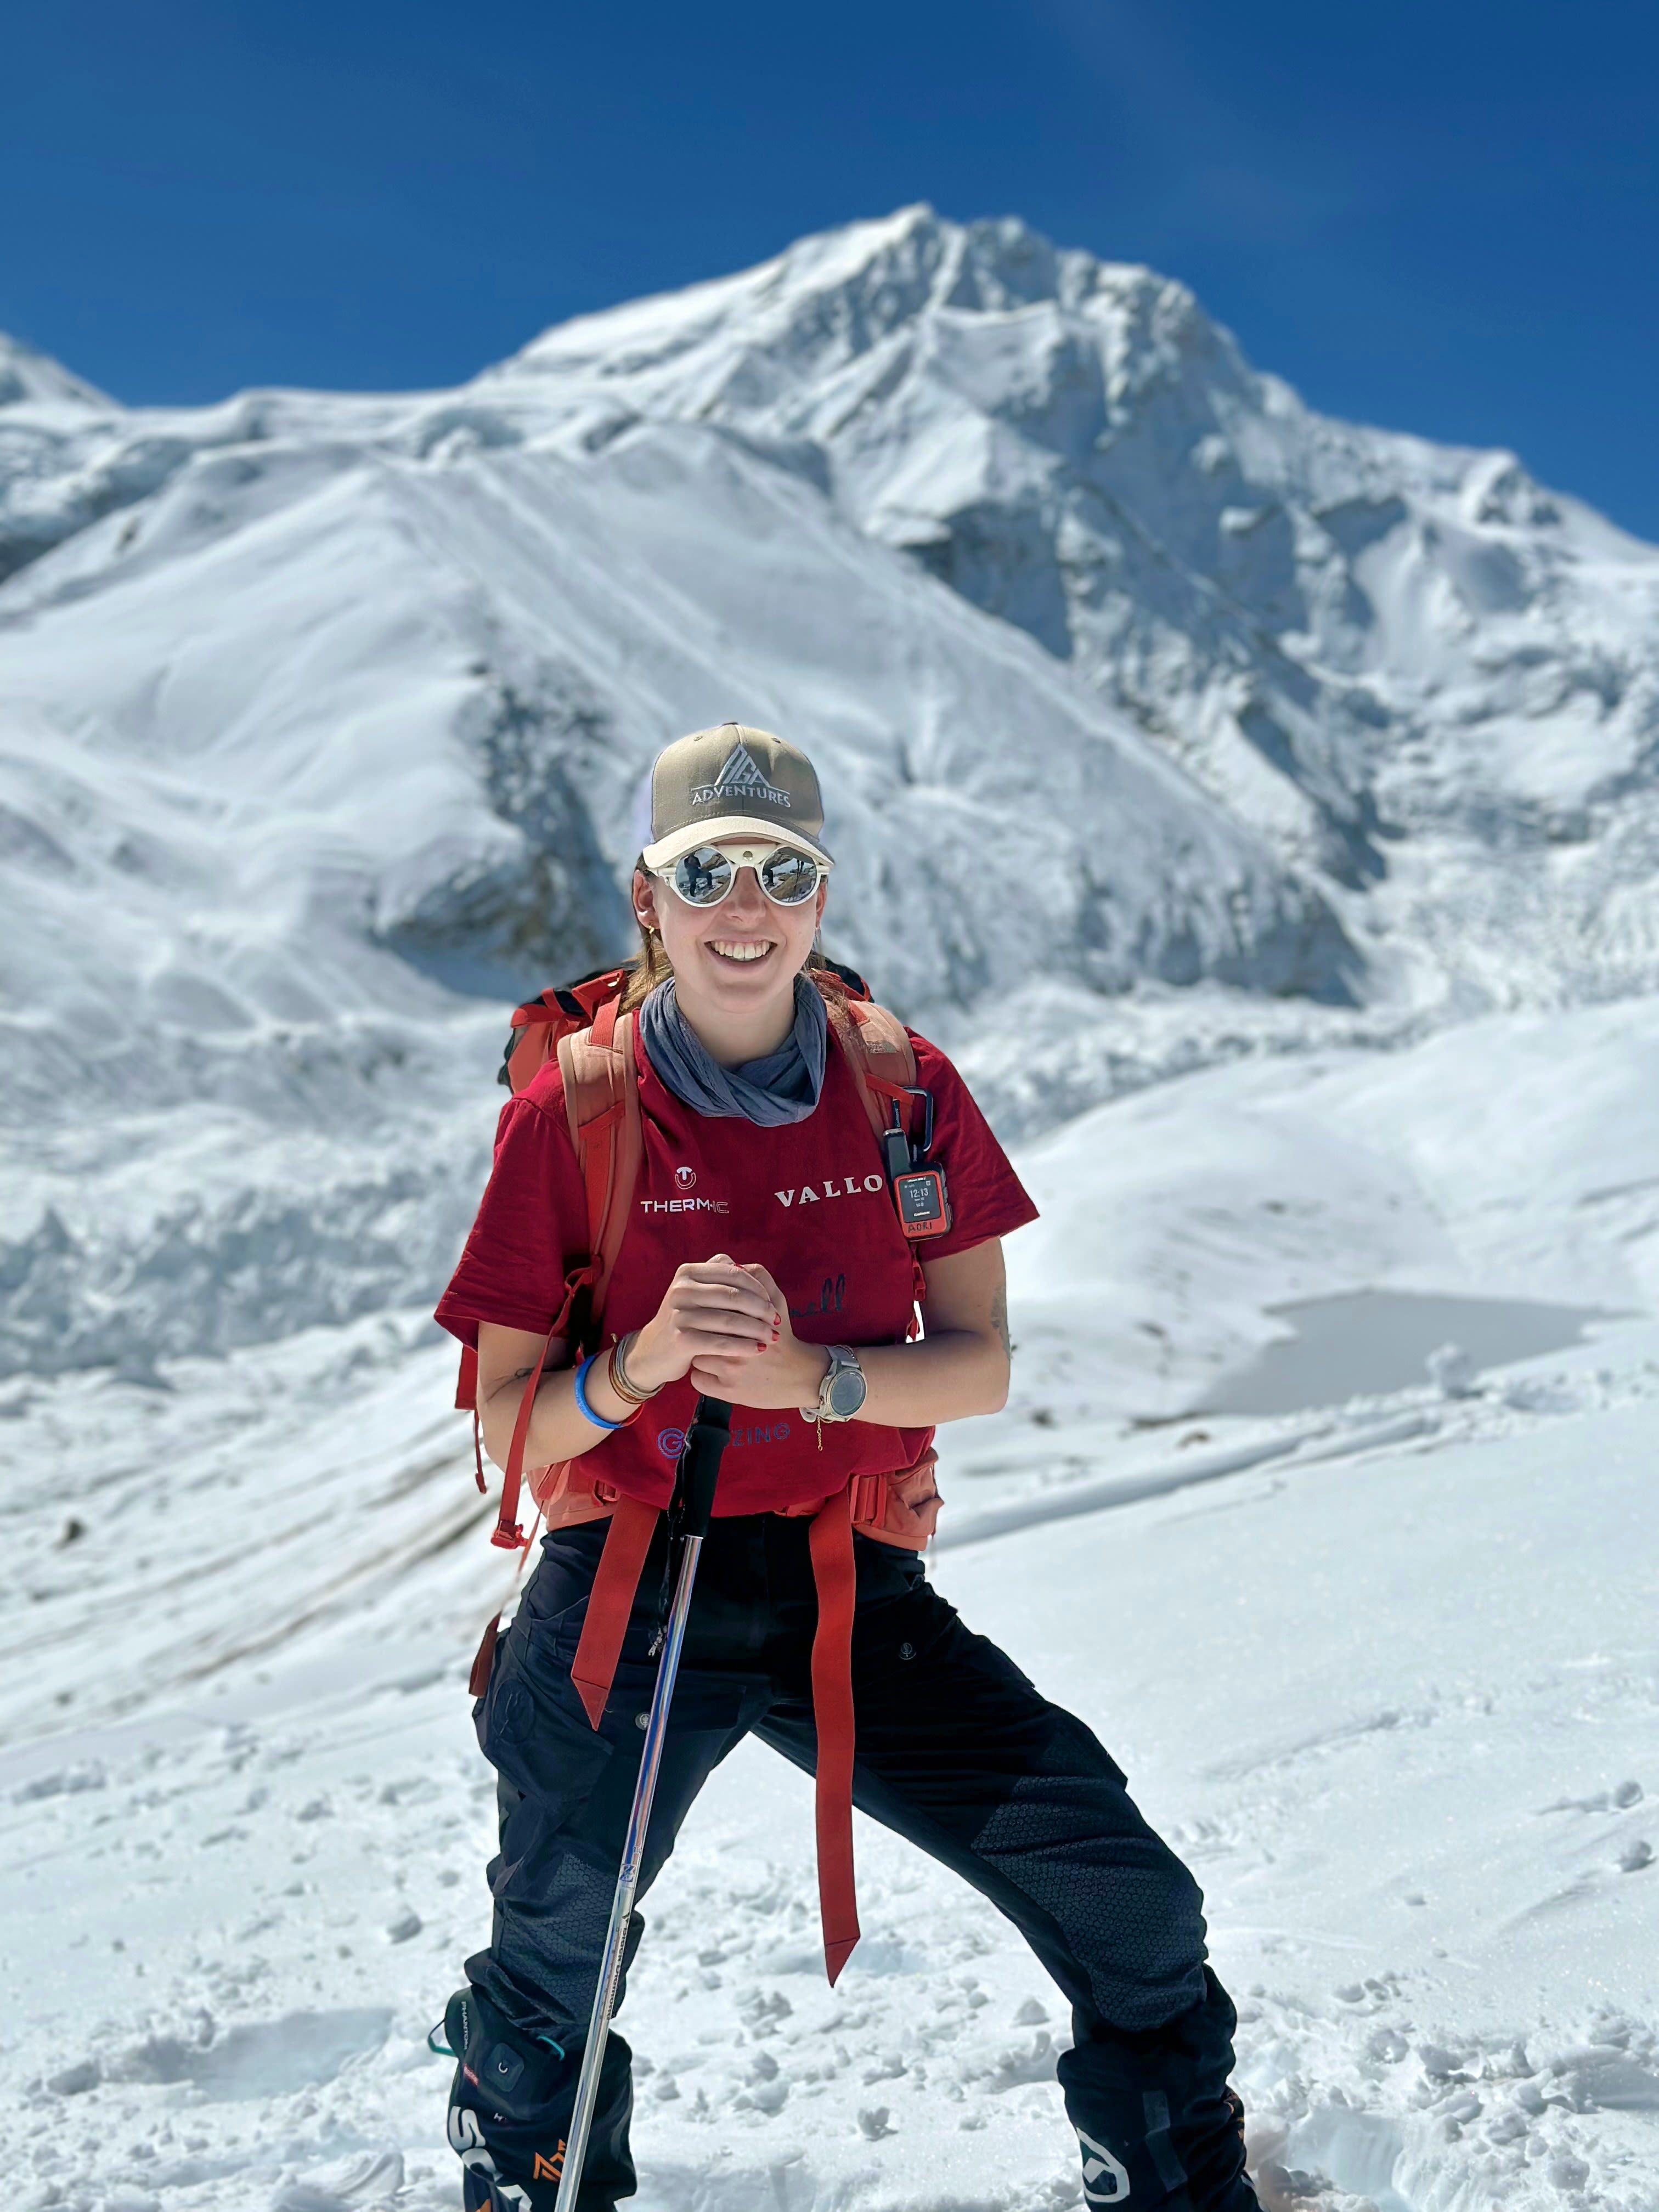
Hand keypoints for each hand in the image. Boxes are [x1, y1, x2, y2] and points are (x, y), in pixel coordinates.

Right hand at [628, 1254, 782, 1394]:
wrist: (653, 1352)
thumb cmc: (684, 1320)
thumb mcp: (694, 1291)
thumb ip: (717, 1274)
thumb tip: (746, 1267)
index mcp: (688, 1272)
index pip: (734, 1274)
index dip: (758, 1289)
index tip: (774, 1304)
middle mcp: (681, 1289)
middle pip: (734, 1296)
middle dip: (762, 1309)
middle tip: (778, 1321)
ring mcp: (679, 1314)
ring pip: (730, 1320)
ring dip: (757, 1329)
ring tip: (773, 1337)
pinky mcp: (681, 1339)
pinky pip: (721, 1342)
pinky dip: (744, 1346)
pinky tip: (758, 1349)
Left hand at [688, 1260, 829, 1408]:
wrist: (801, 1376)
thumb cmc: (784, 1337)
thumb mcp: (778, 1303)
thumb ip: (758, 1279)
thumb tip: (732, 1263)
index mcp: (746, 1323)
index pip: (709, 1310)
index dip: (709, 1312)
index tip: (713, 1315)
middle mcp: (737, 1348)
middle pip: (700, 1333)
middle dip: (703, 1332)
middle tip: (709, 1333)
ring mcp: (730, 1373)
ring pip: (696, 1357)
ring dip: (701, 1354)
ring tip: (714, 1353)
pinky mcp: (726, 1393)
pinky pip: (697, 1380)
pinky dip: (703, 1376)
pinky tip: (716, 1372)